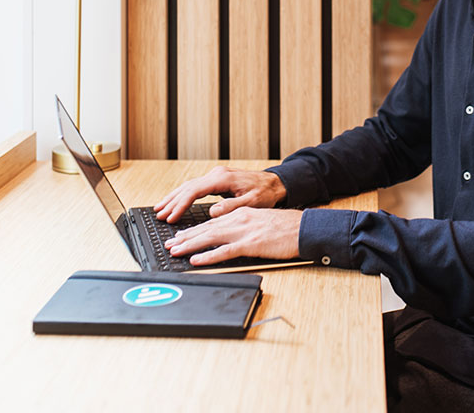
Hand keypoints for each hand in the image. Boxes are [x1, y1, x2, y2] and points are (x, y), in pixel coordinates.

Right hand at [153, 166, 287, 222]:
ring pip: (189, 185)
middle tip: (158, 215)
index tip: (171, 218)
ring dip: (174, 197)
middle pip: (187, 187)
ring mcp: (216, 175)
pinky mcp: (217, 179)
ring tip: (160, 209)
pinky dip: (183, 195)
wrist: (275, 183)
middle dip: (172, 201)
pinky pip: (195, 187)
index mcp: (222, 179)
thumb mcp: (252, 203)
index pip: (194, 191)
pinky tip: (176, 202)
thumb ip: (232, 207)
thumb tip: (212, 213)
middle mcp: (216, 174)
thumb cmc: (266, 193)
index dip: (180, 205)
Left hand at [165, 207, 303, 265]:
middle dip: (185, 237)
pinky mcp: (251, 244)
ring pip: (210, 237)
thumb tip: (228, 236)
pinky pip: (225, 251)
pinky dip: (208, 256)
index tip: (179, 236)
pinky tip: (196, 260)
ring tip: (175, 251)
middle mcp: (239, 219)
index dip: (193, 230)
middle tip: (169, 244)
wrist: (304, 228)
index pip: (211, 222)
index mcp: (241, 213)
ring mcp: (244, 231)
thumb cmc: (286, 228)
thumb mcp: (260, 221)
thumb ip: (242, 226)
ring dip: (190, 245)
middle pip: (206, 228)